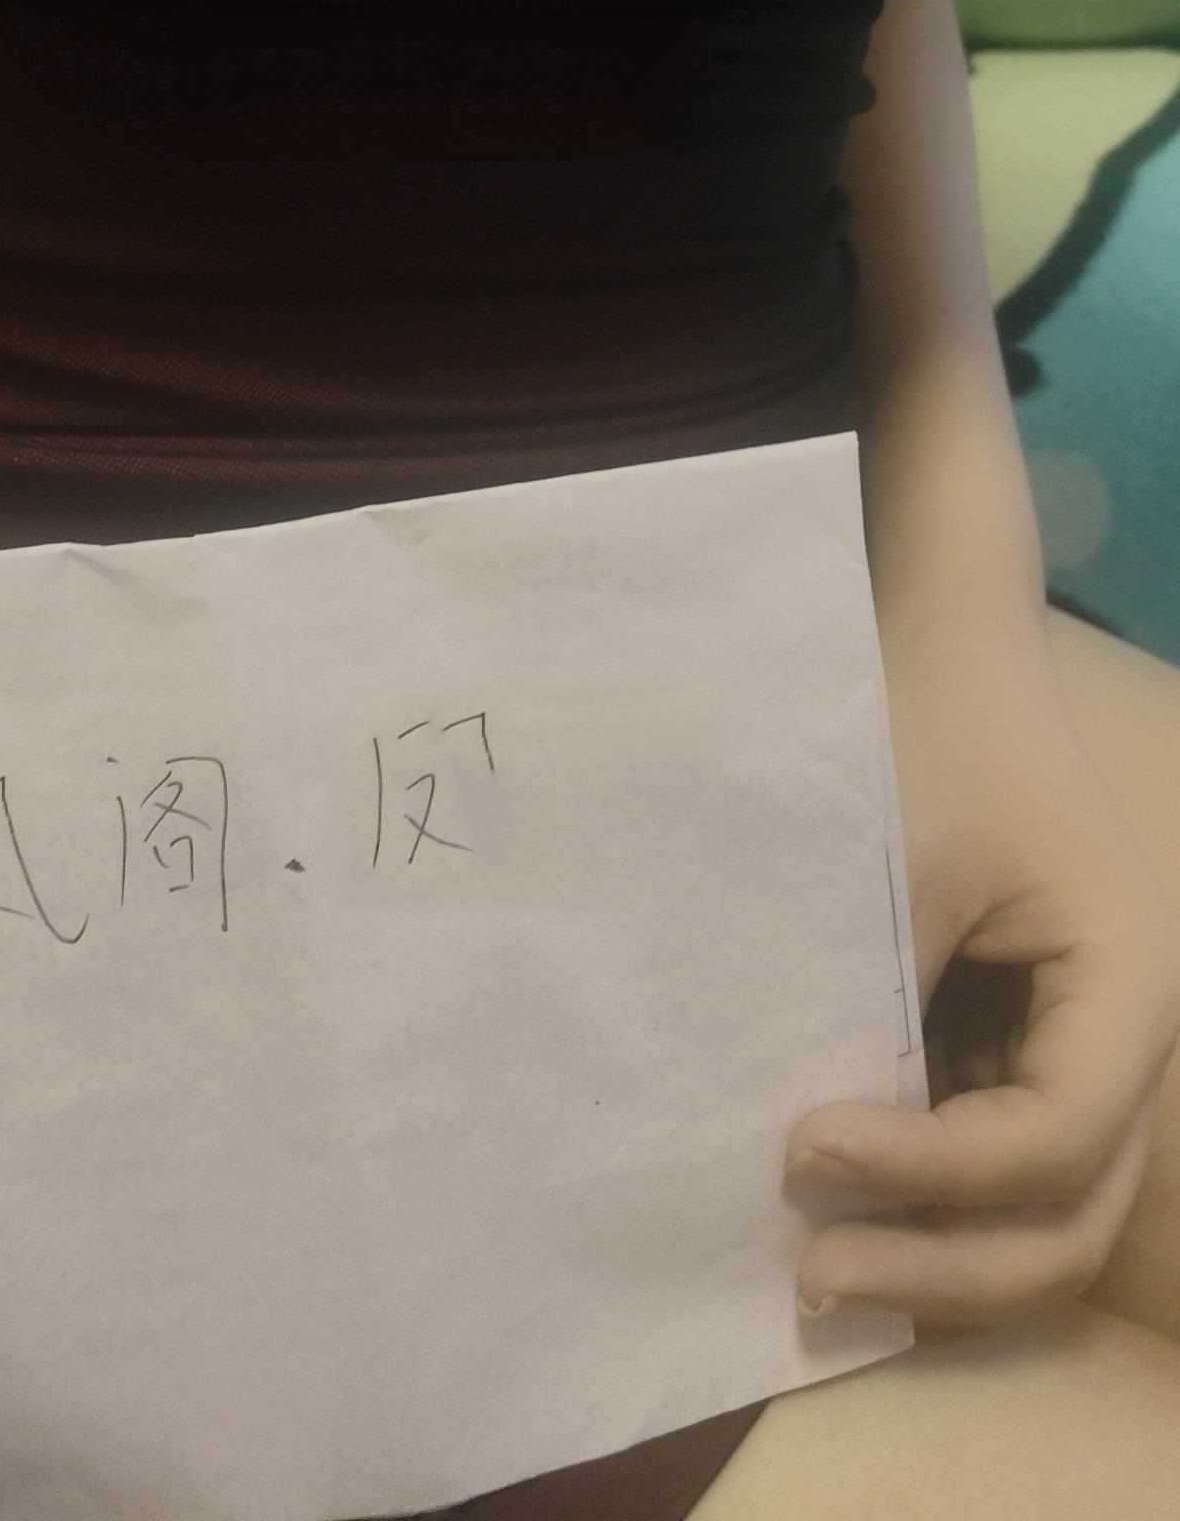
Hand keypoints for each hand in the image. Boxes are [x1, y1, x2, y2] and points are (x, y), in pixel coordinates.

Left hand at [783, 617, 1179, 1331]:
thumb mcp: (902, 866)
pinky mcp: (1014, 1055)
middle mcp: (1124, 1045)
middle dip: (948, 1267)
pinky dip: (924, 1212)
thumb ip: (873, 1009)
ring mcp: (1077, 1061)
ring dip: (938, 1259)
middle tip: (812, 1279)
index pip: (1054, 1138)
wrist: (942, 652)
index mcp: (1131, 987)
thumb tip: (800, 1159)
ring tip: (811, 1274)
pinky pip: (990, 1172)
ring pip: (1038, 1220)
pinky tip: (831, 1220)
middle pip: (1070, 1220)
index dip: (933, 1171)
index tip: (803, 1143)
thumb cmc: (932, 735)